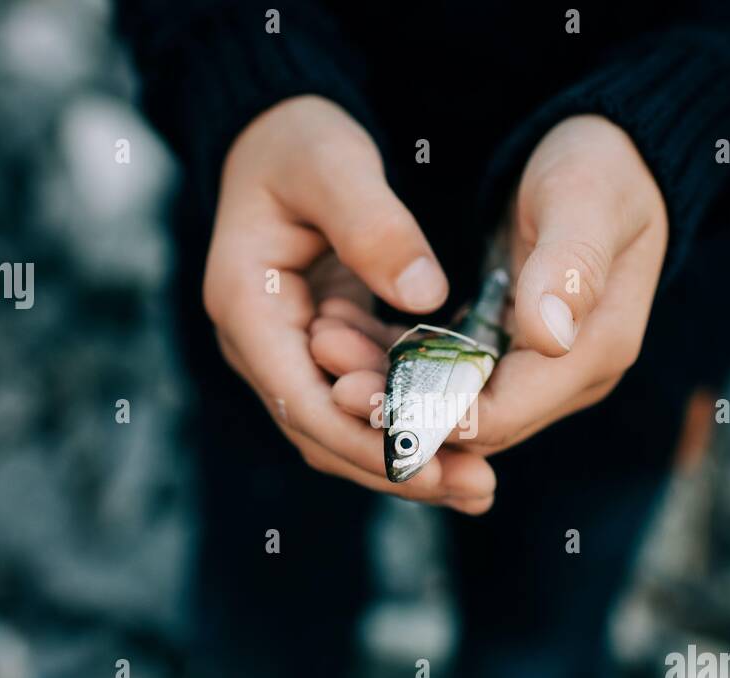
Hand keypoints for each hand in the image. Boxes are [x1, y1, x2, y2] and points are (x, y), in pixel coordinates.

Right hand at [203, 95, 495, 513]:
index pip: (303, 400)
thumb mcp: (332, 165)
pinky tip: (470, 435)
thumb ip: (373, 225)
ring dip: (411, 456)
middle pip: (325, 432)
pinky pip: (369, 398)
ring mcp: (291, 352)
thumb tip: (424, 295)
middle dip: (399, 467)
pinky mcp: (326, 349)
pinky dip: (414, 418)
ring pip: (348, 426)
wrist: (277, 135)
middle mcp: (262, 344)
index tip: (433, 462)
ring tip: (481, 485)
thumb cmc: (298, 143)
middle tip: (475, 489)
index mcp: (247, 307)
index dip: (367, 440)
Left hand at [318, 114, 667, 458]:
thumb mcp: (587, 202)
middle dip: (400, 408)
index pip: (502, 414)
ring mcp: (543, 368)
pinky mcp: (514, 350)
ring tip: (328, 350)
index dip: (431, 414)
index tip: (364, 396)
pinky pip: (450, 373)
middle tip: (330, 383)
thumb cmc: (602, 169)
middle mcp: (569, 375)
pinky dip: (403, 361)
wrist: (615, 156)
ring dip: (393, 386)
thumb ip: (570, 267)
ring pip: (454, 402)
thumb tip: (550, 336)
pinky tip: (351, 336)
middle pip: (473, 423)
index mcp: (594, 352)